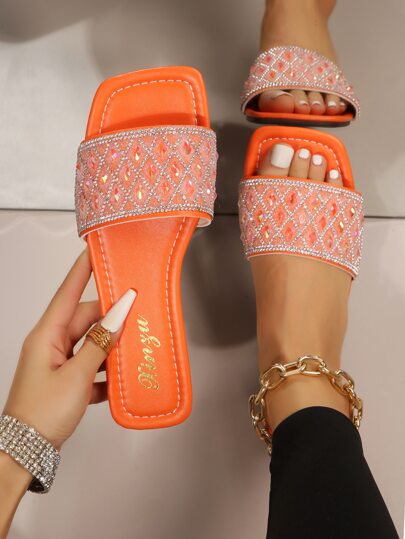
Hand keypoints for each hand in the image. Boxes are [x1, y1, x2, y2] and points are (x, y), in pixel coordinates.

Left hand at [2, 249, 135, 449]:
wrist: (25, 453)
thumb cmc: (42, 413)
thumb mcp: (76, 375)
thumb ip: (101, 343)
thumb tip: (119, 313)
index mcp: (47, 335)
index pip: (67, 293)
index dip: (82, 271)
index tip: (95, 251)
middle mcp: (51, 344)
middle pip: (86, 320)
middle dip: (111, 318)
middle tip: (137, 313)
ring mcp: (58, 363)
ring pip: (91, 343)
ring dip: (111, 348)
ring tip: (134, 348)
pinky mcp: (66, 380)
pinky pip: (90, 366)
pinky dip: (105, 372)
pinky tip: (119, 381)